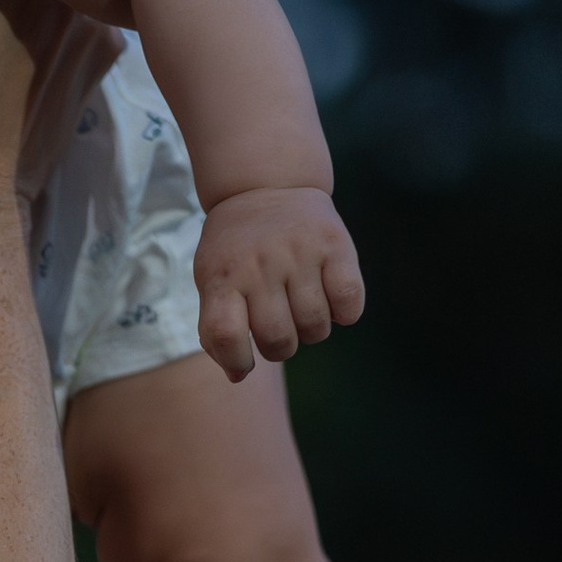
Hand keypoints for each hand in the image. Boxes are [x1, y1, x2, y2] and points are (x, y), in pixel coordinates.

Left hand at [194, 187, 366, 378]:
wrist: (265, 185)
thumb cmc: (236, 250)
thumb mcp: (212, 279)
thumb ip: (217, 327)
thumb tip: (237, 376)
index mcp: (223, 276)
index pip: (225, 335)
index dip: (236, 361)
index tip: (244, 361)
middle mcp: (260, 264)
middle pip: (277, 338)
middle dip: (281, 347)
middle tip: (280, 328)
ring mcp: (299, 253)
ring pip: (316, 327)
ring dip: (312, 331)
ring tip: (303, 310)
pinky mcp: (335, 244)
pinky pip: (349, 303)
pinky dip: (344, 313)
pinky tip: (331, 298)